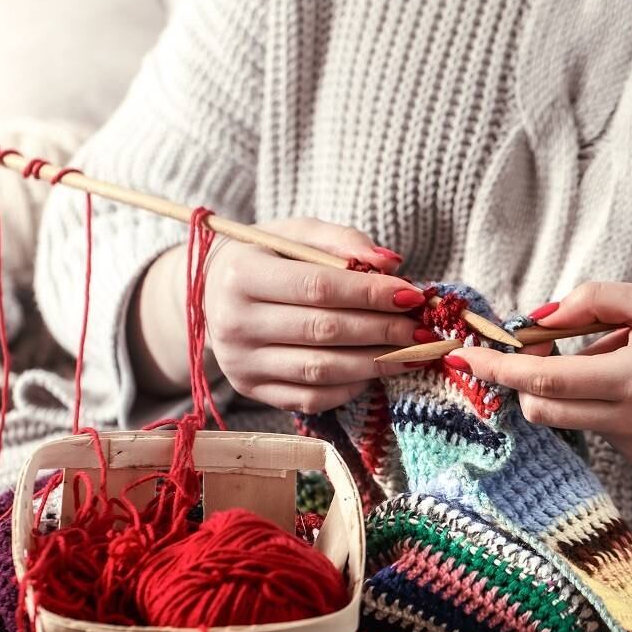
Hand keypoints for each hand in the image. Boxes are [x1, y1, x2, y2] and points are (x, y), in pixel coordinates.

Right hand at [132, 218, 427, 411]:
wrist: (210, 294)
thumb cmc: (266, 257)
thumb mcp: (295, 234)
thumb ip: (343, 241)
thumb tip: (392, 265)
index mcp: (240, 275)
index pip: (317, 287)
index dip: (370, 293)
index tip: (412, 295)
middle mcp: (233, 323)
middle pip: (323, 331)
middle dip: (382, 330)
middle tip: (421, 328)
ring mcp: (240, 363)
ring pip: (321, 370)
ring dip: (375, 363)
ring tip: (412, 352)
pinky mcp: (251, 390)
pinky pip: (311, 398)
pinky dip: (351, 386)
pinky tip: (375, 370)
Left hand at [447, 282, 631, 464]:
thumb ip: (591, 301)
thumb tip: (536, 318)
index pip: (544, 380)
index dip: (499, 368)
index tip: (465, 355)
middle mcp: (631, 420)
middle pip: (542, 408)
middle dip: (524, 379)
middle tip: (535, 344)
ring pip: (566, 417)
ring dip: (564, 386)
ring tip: (613, 356)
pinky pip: (594, 425)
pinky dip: (594, 400)